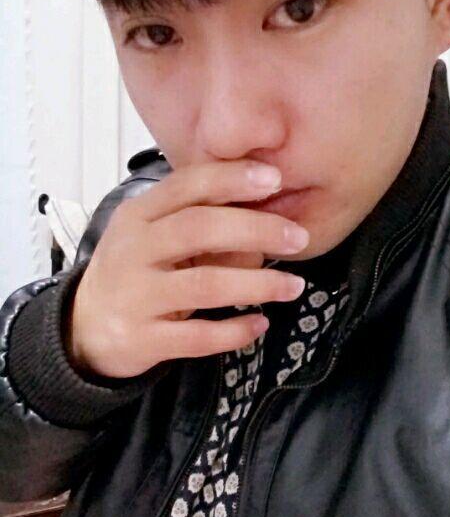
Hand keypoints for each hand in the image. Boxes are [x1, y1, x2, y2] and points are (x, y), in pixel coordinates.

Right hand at [66, 160, 309, 378]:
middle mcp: (133, 249)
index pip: (187, 185)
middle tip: (299, 238)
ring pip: (204, 285)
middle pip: (199, 229)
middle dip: (256, 229)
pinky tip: (259, 324)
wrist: (84, 327)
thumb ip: (200, 221)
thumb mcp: (155, 235)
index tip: (276, 179)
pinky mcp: (141, 338)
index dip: (232, 179)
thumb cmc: (137, 270)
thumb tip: (268, 213)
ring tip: (293, 286)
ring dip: (257, 284)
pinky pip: (197, 337)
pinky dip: (234, 331)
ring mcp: (134, 295)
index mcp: (139, 214)